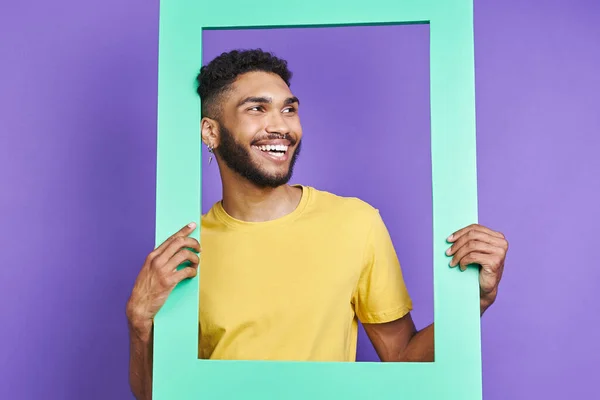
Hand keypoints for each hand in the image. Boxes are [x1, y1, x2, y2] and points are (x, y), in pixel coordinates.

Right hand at [126, 222, 200, 338]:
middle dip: (192, 242)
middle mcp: (157, 260)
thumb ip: (159, 260)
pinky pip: (186, 271)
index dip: (183, 231)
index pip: (171, 239)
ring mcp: (162, 270)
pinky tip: (192, 274)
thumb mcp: (148, 269)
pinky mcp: (168, 281)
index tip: (192, 225)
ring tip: (196, 263)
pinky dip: (193, 271)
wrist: (139, 306)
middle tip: (199, 248)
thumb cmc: (145, 288)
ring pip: (185, 255)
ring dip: (195, 258)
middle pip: (179, 243)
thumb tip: (174, 252)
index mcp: (152, 256)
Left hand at [445, 224, 507, 314]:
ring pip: (471, 246)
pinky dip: (463, 261)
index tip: (448, 240)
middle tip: (448, 253)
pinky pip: (473, 256)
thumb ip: (471, 240)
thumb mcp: (476, 251)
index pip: (475, 228)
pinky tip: (462, 267)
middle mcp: (501, 243)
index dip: (460, 232)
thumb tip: (452, 235)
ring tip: (452, 262)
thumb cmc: (479, 268)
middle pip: (473, 236)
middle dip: (457, 243)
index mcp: (497, 237)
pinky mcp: (495, 262)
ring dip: (458, 254)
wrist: (486, 288)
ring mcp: (499, 252)